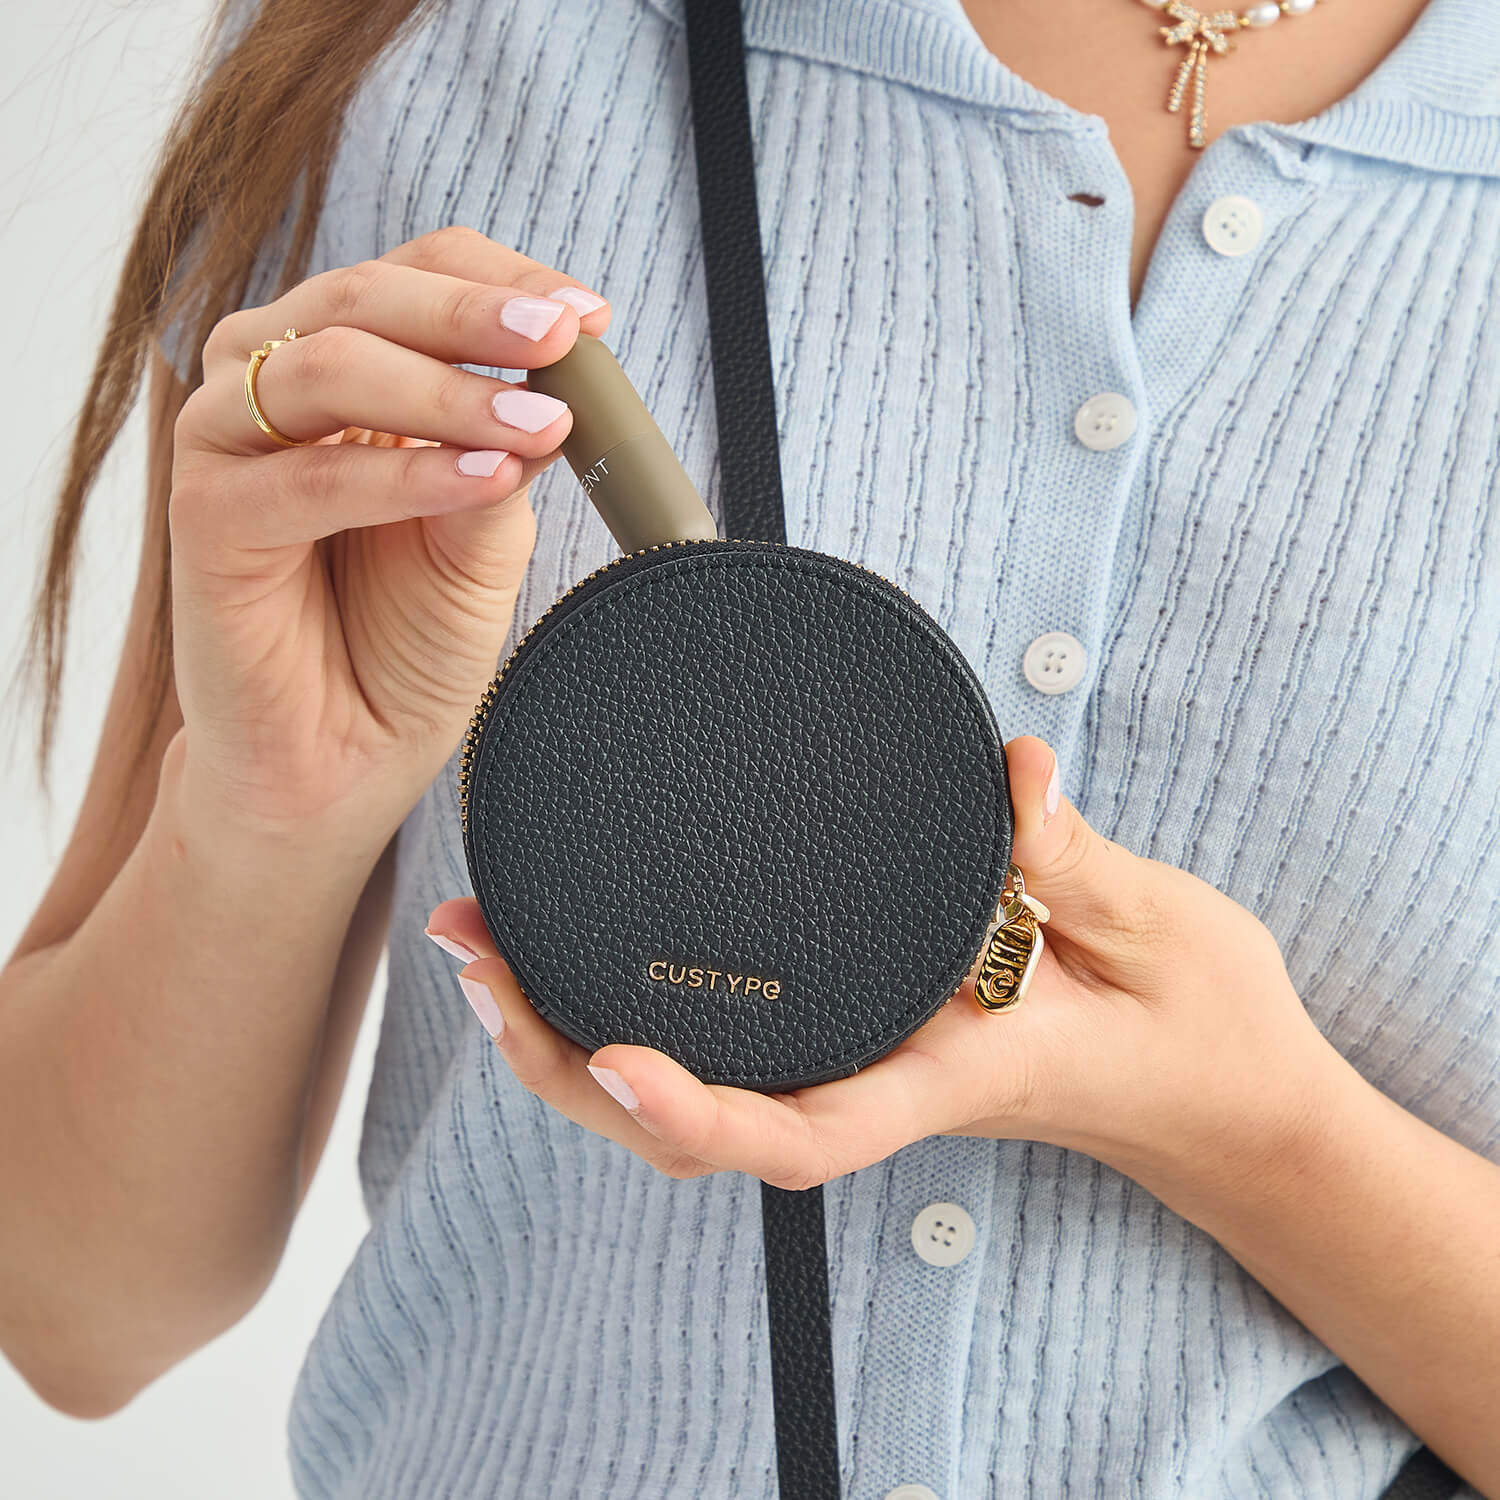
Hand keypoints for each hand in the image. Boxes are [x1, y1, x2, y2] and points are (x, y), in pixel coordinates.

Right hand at [167, 225, 611, 842]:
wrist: (341, 762)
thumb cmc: (404, 647)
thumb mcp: (482, 541)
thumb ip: (498, 457)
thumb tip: (542, 387)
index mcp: (343, 372)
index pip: (412, 279)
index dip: (499, 283)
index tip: (586, 314)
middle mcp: (272, 387)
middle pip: (363, 298)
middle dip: (474, 316)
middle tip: (560, 337)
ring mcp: (228, 445)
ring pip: (327, 368)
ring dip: (446, 391)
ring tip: (540, 422)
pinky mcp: (203, 519)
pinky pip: (308, 479)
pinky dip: (401, 474)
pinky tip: (483, 479)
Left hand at [428, 735, 1338, 1190]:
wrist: (1215, 1089)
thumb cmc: (1196, 1026)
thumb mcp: (1163, 934)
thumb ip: (1079, 864)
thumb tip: (1016, 773)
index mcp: (952, 1074)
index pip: (811, 1128)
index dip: (703, 1114)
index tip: (615, 1062)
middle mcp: (888, 1078)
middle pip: (704, 1127)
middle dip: (575, 1067)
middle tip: (481, 964)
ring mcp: (871, 1060)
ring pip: (698, 1097)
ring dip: (577, 1041)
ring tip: (487, 956)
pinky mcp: (871, 1028)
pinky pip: (738, 1046)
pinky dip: (641, 1015)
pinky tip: (584, 960)